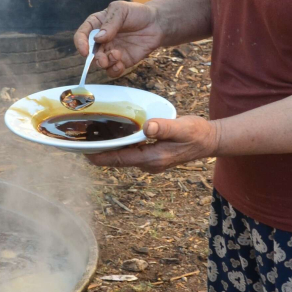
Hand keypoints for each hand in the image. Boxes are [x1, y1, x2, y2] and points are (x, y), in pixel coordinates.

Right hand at [73, 0, 163, 77]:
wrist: (156, 24)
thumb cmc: (136, 13)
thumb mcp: (121, 10)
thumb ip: (110, 23)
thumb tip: (98, 38)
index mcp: (96, 25)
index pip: (82, 34)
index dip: (80, 43)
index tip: (85, 51)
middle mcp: (101, 40)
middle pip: (90, 53)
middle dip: (95, 58)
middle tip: (103, 59)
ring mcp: (110, 51)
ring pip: (101, 63)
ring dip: (106, 63)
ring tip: (117, 56)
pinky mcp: (121, 61)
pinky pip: (113, 71)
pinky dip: (114, 70)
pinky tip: (121, 64)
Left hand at [86, 116, 217, 172]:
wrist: (210, 140)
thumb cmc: (197, 133)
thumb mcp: (182, 127)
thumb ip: (164, 127)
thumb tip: (147, 127)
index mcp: (153, 158)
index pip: (120, 159)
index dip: (100, 157)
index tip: (83, 152)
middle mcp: (149, 163)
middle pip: (118, 160)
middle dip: (100, 153)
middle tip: (81, 142)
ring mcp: (151, 162)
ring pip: (124, 157)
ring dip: (109, 150)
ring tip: (92, 138)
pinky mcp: (153, 157)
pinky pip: (131, 154)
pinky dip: (120, 147)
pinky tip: (113, 137)